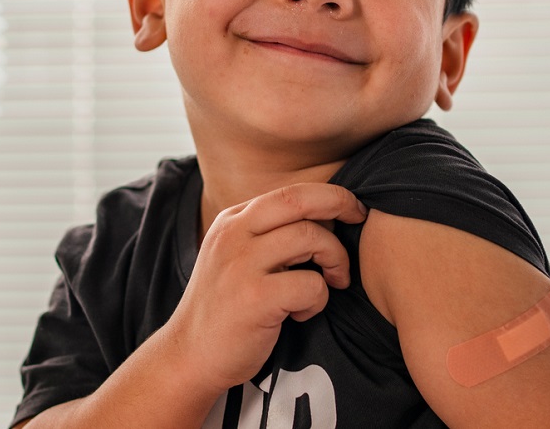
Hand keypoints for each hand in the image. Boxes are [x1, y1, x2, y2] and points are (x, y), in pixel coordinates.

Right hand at [164, 183, 367, 392]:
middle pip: (300, 200)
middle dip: (341, 203)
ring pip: (311, 237)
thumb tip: (324, 218)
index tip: (350, 208)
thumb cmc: (224, 309)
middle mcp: (234, 235)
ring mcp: (242, 264)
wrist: (189, 357)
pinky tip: (300, 314)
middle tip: (360, 220)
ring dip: (335, 260)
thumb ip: (267, 235)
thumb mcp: (236, 257)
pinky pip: (311, 284)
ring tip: (329, 283)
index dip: (328, 195)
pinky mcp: (255, 298)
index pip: (289, 192)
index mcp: (231, 221)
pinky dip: (318, 299)